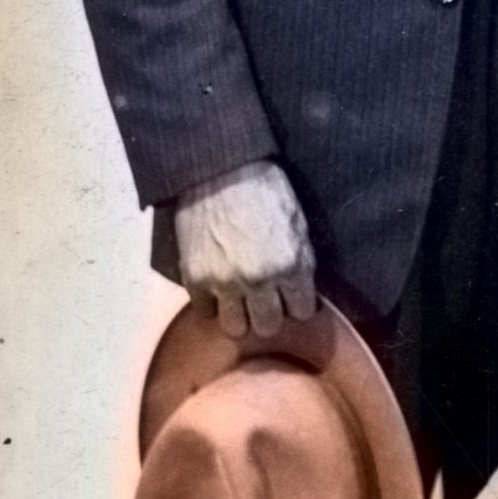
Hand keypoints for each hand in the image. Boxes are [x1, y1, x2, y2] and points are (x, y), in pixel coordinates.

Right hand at [174, 159, 316, 338]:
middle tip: (266, 299)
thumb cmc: (265, 190)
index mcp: (291, 265)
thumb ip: (301, 263)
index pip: (302, 312)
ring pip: (236, 328)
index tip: (292, 296)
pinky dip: (212, 304)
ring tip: (240, 300)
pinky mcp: (195, 278)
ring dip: (240, 316)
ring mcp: (224, 282)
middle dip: (270, 314)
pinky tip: (218, 289)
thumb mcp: (298, 225)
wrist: (219, 169)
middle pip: (268, 327)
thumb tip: (301, 293)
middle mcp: (259, 281)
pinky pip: (205, 312)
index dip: (298, 304)